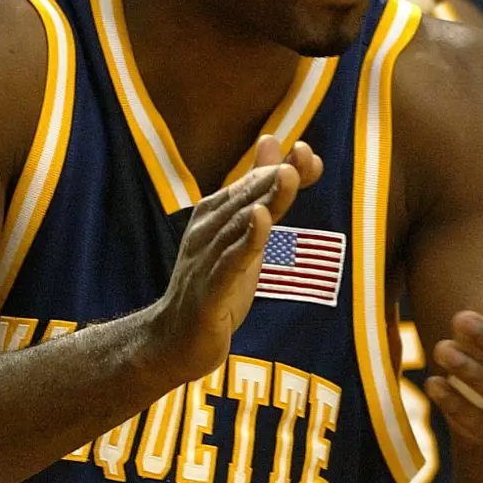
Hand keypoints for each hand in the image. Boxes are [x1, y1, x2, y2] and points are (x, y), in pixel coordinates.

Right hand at [144, 136, 321, 383]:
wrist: (173, 340)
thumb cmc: (213, 285)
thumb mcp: (241, 235)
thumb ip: (257, 191)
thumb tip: (272, 142)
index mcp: (214, 215)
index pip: (252, 185)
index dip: (281, 169)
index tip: (309, 155)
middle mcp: (207, 231)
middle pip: (246, 199)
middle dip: (275, 177)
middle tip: (302, 156)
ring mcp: (206, 259)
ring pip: (240, 225)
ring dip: (265, 200)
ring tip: (287, 176)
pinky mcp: (210, 290)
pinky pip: (230, 262)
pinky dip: (247, 240)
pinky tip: (262, 220)